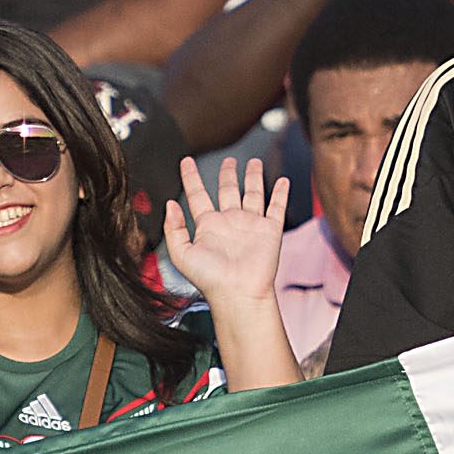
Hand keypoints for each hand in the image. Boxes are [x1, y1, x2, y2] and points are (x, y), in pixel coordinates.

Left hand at [161, 153, 290, 308]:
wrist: (238, 293)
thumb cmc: (210, 279)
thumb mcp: (181, 254)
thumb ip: (173, 228)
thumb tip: (169, 204)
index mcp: (208, 225)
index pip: (198, 194)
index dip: (191, 177)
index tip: (186, 161)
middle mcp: (230, 222)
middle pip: (228, 190)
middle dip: (228, 173)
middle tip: (229, 160)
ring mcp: (251, 224)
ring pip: (253, 193)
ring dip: (254, 177)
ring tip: (254, 162)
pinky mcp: (270, 230)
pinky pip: (276, 207)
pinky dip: (281, 193)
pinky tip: (283, 181)